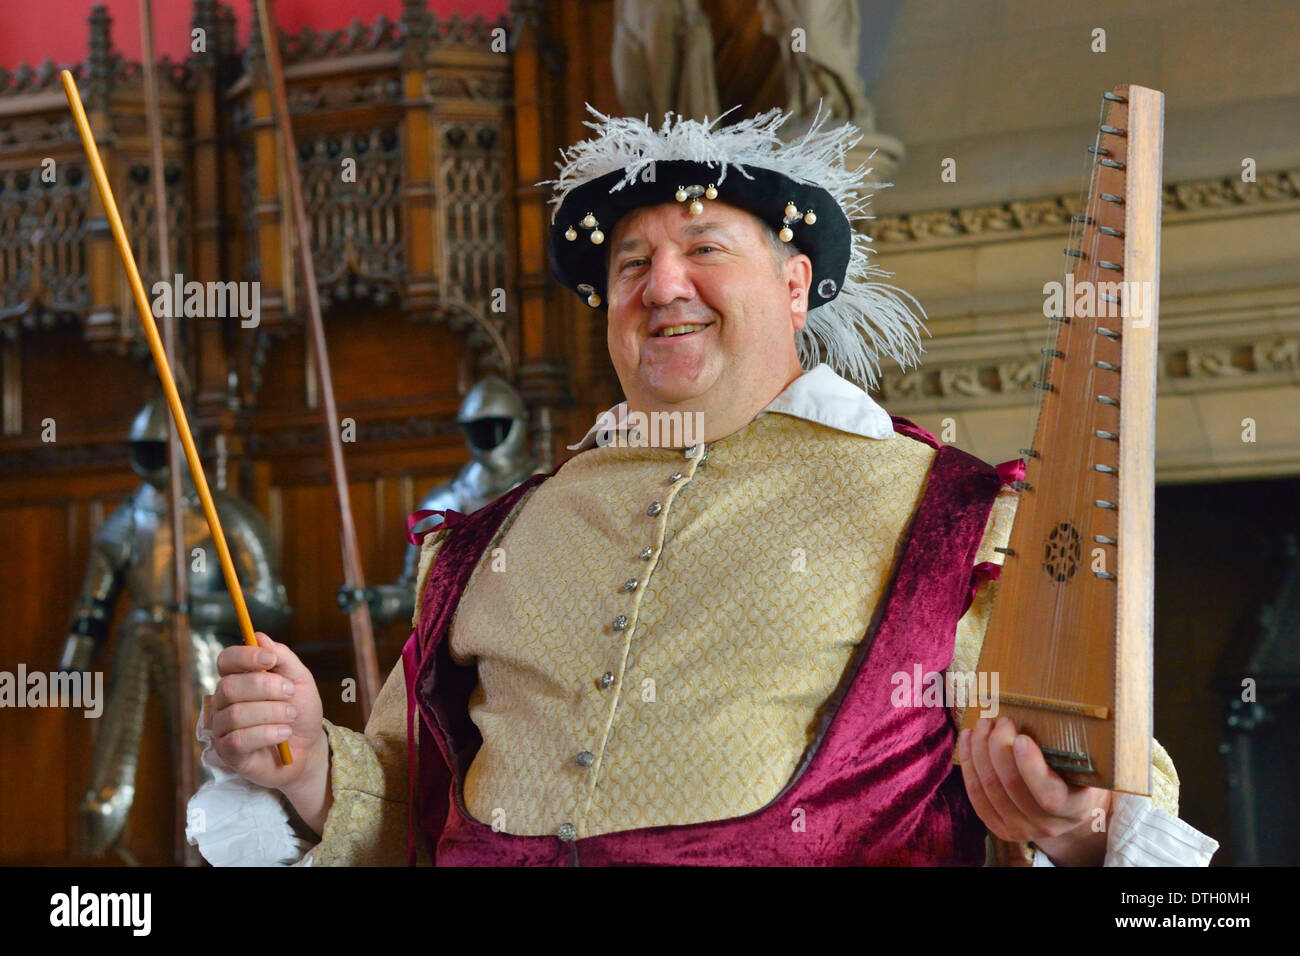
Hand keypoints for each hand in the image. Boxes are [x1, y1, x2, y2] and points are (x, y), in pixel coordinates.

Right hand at [209, 633, 325, 800]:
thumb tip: (260, 637)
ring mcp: (223, 727)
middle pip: (230, 687)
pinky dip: (267, 734)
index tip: (270, 660)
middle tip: (290, 693)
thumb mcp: (300, 680)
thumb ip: (282, 658)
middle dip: (265, 688)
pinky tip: (284, 734)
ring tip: (290, 717)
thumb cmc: (300, 711)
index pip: (226, 660)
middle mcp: (225, 701)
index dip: (245, 657)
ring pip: (236, 714)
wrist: (309, 748)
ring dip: (271, 713)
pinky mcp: (228, 753)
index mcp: (239, 678)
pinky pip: (239, 740)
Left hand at [959, 716, 1111, 865]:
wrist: (1069, 808)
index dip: (1030, 766)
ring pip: (989, 786)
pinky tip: (968, 738)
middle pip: (1011, 785)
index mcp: (1074, 810)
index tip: (1020, 737)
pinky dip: (968, 762)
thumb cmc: (1079, 775)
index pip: (1048, 794)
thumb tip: (1047, 710)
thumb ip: (1073, 749)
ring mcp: (1020, 829)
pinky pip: (975, 794)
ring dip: (980, 749)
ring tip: (985, 724)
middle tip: (1002, 720)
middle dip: (999, 746)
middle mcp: (1047, 826)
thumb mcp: (1088, 765)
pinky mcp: (998, 826)